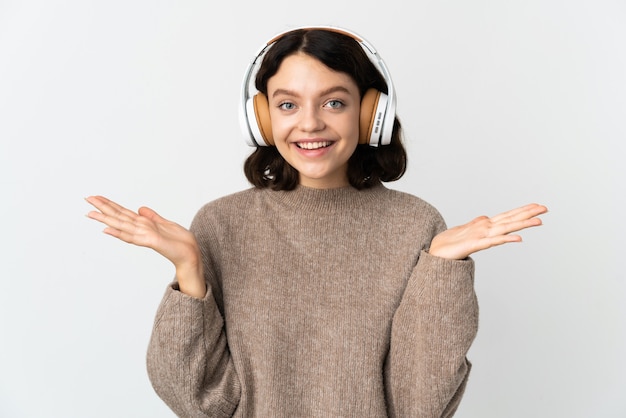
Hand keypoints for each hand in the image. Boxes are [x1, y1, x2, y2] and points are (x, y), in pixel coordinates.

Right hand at [85, 195, 205, 297]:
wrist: (190, 254)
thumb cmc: (180, 242)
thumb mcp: (165, 224)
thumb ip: (152, 216)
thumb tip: (139, 208)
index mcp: (143, 224)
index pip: (123, 212)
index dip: (110, 204)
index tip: (96, 196)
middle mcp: (140, 229)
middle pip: (117, 216)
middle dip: (102, 207)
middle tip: (86, 198)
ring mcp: (144, 235)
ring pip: (120, 224)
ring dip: (105, 219)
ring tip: (90, 212)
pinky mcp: (150, 241)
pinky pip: (132, 236)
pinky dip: (118, 233)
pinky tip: (107, 230)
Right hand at [428, 203, 547, 259]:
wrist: (435, 253)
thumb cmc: (449, 244)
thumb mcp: (467, 234)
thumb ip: (477, 226)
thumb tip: (487, 219)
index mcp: (484, 225)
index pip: (507, 215)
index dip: (522, 210)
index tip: (537, 206)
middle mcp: (484, 227)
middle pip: (510, 218)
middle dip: (528, 213)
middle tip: (545, 207)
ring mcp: (480, 235)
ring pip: (505, 228)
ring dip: (522, 224)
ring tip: (538, 221)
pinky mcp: (474, 245)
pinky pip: (493, 242)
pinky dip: (506, 239)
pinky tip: (518, 238)